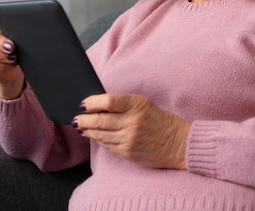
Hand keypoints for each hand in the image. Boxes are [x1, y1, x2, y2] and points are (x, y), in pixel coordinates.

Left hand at [72, 94, 190, 168]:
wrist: (179, 143)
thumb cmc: (159, 120)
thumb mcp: (144, 104)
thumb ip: (122, 103)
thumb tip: (96, 104)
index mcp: (137, 105)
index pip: (108, 101)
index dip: (91, 103)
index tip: (82, 104)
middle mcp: (132, 122)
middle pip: (99, 120)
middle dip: (83, 119)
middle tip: (75, 118)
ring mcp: (130, 139)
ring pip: (99, 134)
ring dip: (87, 130)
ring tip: (81, 126)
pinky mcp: (128, 152)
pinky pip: (107, 145)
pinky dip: (98, 140)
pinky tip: (94, 135)